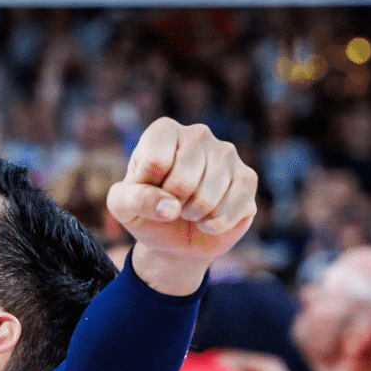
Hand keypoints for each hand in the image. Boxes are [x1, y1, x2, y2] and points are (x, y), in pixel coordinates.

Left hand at [110, 118, 257, 290]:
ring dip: (193, 217)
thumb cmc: (147, 212)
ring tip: (190, 210)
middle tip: (172, 205)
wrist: (176, 239)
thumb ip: (134, 200)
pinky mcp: (247, 178)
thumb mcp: (123, 207)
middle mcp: (198, 134)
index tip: (148, 191)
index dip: (147, 190)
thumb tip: (170, 208)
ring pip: (206, 198)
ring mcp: (226, 154)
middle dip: (172, 206)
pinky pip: (229, 211)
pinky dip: (214, 226)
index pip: (155, 163)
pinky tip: (210, 220)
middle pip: (182, 181)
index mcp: (164, 131)